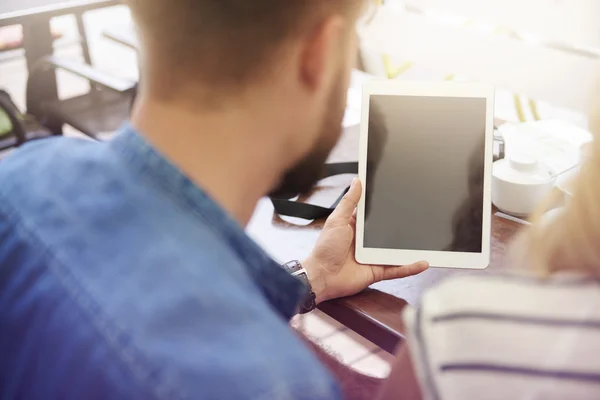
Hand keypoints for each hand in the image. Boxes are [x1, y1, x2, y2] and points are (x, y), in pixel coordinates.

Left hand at [303, 179, 428, 303]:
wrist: (321, 277)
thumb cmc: (325, 248)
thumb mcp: (337, 220)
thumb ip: (349, 202)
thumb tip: (357, 181)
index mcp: (356, 227)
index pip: (374, 214)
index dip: (386, 204)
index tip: (400, 194)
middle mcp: (366, 241)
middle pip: (388, 231)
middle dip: (403, 225)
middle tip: (421, 216)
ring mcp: (373, 257)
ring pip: (396, 251)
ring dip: (411, 248)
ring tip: (429, 240)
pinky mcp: (377, 272)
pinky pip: (396, 269)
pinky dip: (409, 267)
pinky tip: (422, 263)